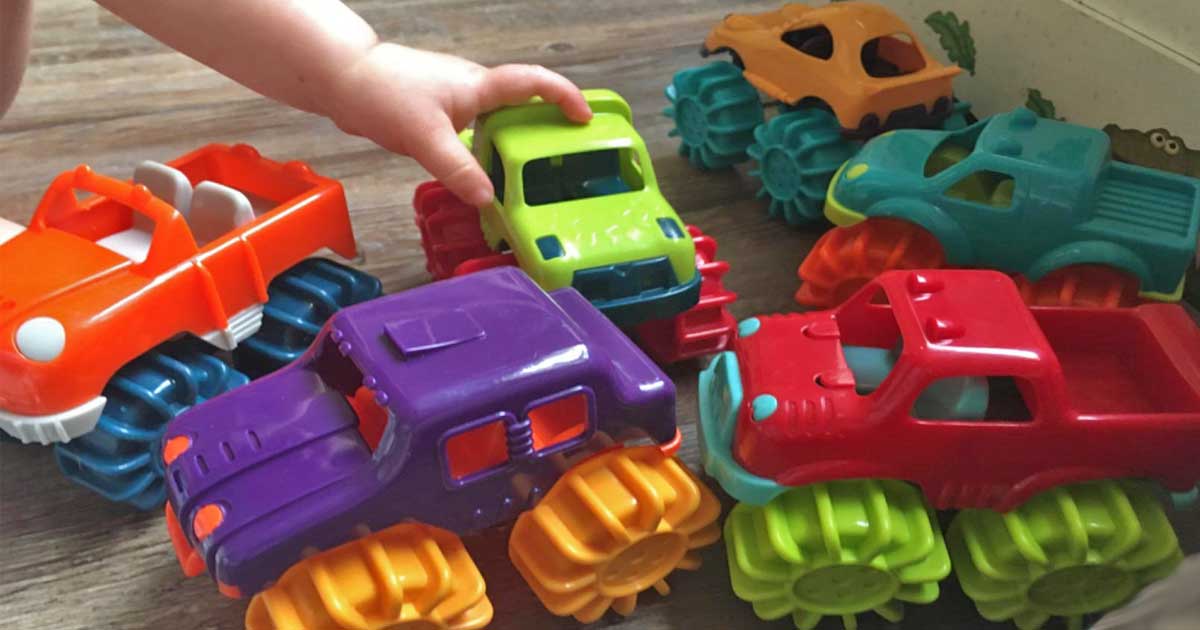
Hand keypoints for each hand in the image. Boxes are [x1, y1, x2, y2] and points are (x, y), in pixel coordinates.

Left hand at [328, 44, 591, 206]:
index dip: (565, 98)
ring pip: (497, 121)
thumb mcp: (425, 137)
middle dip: (547, 128)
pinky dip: (487, 150)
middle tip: (563, 159)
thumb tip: (488, 199)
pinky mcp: (439, 113)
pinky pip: (475, 131)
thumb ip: (458, 169)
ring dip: (514, 143)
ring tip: (528, 177)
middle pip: (523, 105)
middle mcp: (473, 89)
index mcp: (479, 86)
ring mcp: (456, 100)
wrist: (342, 79)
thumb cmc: (382, 92)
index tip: (585, 119)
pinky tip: (482, 173)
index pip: (535, 84)